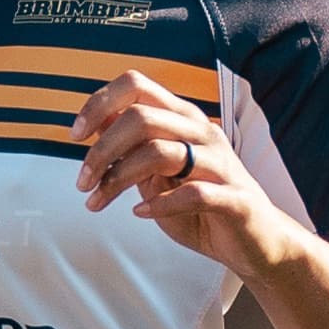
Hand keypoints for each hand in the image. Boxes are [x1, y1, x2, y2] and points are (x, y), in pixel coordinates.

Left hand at [70, 72, 294, 279]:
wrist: (254, 244)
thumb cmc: (200, 207)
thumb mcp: (157, 174)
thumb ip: (132, 149)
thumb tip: (94, 123)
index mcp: (183, 118)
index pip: (136, 85)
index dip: (99, 103)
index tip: (75, 135)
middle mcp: (203, 132)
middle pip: (141, 118)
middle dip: (101, 150)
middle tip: (83, 182)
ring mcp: (222, 163)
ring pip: (160, 152)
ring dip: (118, 179)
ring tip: (98, 201)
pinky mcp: (235, 198)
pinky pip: (193, 192)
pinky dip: (159, 204)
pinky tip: (141, 214)